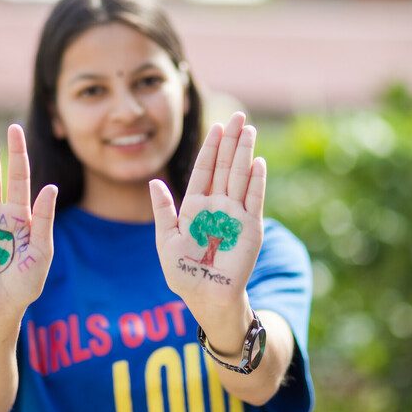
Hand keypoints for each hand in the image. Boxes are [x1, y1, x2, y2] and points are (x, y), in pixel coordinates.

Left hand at [149, 112, 263, 350]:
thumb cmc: (183, 272)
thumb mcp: (167, 239)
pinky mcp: (250, 227)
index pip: (204, 170)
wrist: (206, 296)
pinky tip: (257, 161)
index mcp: (195, 206)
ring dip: (244, 153)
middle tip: (238, 115)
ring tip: (249, 129)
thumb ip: (164, 210)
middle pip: (224, 166)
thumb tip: (154, 181)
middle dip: (230, 141)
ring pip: (239, 176)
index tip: (216, 126)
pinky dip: (256, 181)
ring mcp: (235, 214)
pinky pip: (253, 199)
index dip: (210, 148)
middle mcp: (217, 205)